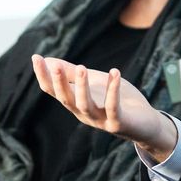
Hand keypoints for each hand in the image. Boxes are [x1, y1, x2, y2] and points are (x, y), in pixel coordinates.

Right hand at [31, 55, 177, 160]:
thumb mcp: (94, 82)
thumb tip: (47, 60)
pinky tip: (114, 72)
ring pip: (85, 105)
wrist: (145, 122)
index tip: (35, 57)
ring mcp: (100, 120)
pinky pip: (112, 107)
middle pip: (66, 99)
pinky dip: (112, 90)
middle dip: (59, 83)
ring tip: (82, 68)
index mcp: (76, 103)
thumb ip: (73, 73)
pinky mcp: (117, 123)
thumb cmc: (118, 99)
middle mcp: (84, 113)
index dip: (43, 76)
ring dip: (82, 87)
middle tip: (55, 66)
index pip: (54, 91)